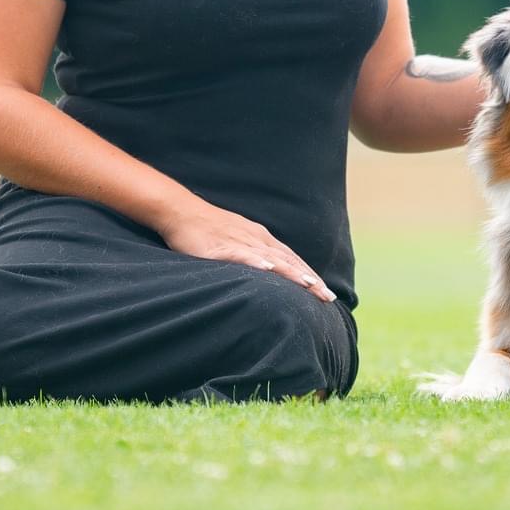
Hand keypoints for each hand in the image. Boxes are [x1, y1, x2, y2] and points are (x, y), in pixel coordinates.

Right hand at [158, 202, 334, 301]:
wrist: (181, 211)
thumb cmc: (208, 228)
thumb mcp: (238, 241)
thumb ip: (254, 255)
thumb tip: (269, 273)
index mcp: (261, 239)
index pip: (292, 259)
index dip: (310, 275)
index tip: (325, 293)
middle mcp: (256, 239)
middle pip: (288, 261)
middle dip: (310, 280)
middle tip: (328, 297)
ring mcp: (240, 241)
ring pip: (271, 258)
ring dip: (291, 272)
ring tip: (309, 285)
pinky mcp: (221, 246)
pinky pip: (241, 254)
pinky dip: (256, 261)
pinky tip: (268, 268)